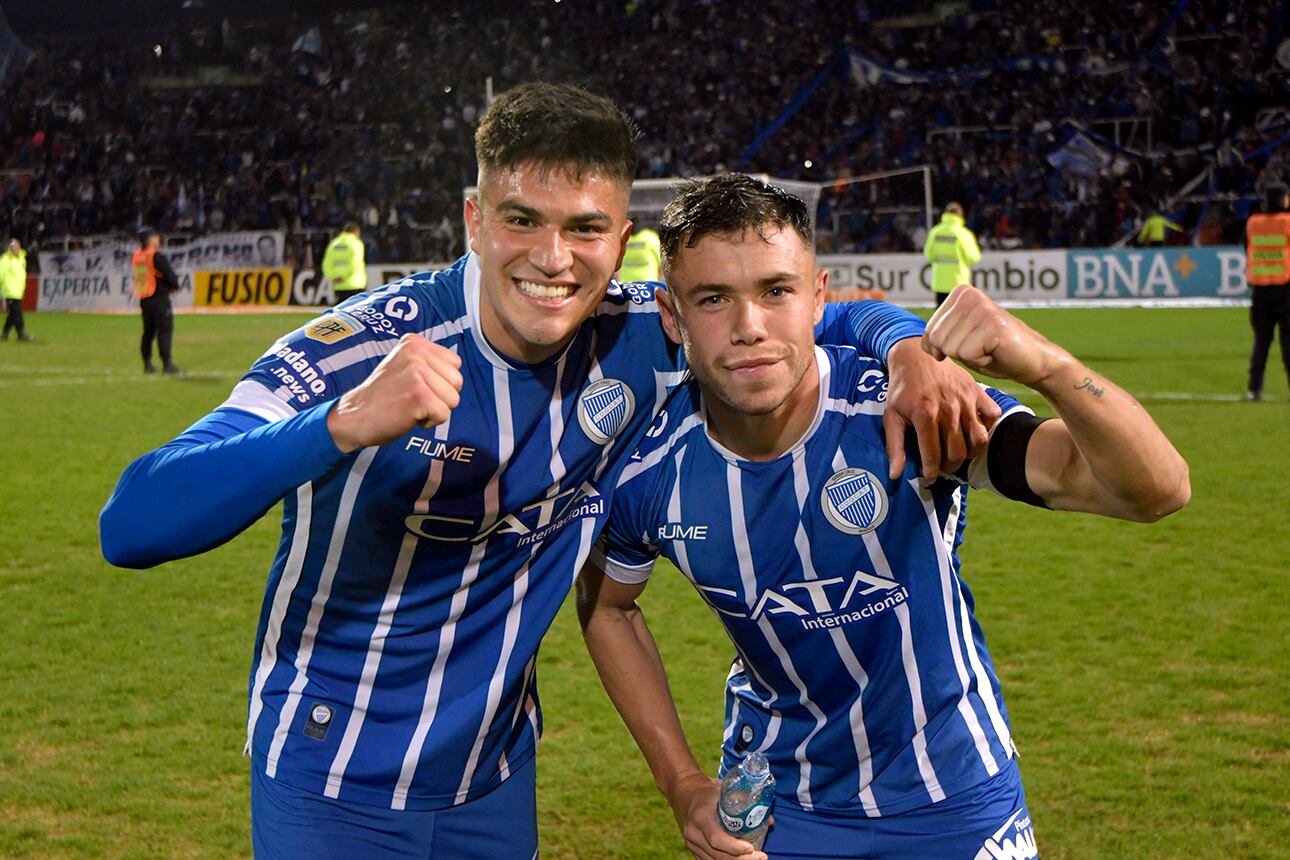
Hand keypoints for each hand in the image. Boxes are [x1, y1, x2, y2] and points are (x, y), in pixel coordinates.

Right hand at [326, 333, 462, 452]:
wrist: (354, 416)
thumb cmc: (384, 396)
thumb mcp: (405, 366)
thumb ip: (429, 363)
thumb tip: (456, 372)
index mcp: (414, 342)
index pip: (455, 363)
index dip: (440, 381)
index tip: (416, 386)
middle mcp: (416, 353)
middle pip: (457, 381)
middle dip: (441, 396)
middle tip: (413, 398)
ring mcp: (417, 373)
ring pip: (454, 399)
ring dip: (435, 409)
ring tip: (411, 406)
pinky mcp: (418, 395)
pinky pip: (444, 415)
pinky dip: (429, 422)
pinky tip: (409, 416)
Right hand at [667, 773, 767, 859]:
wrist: (683, 792)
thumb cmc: (707, 791)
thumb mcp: (724, 790)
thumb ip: (746, 802)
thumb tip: (769, 820)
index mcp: (701, 816)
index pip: (717, 839)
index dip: (735, 847)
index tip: (751, 848)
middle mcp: (694, 833)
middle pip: (718, 855)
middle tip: (762, 857)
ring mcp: (692, 843)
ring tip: (755, 859)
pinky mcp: (693, 849)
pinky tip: (740, 859)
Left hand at [884, 336, 997, 480]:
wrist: (916, 355)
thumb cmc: (902, 388)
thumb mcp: (891, 416)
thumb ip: (894, 446)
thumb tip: (895, 475)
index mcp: (925, 415)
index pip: (933, 456)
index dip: (931, 472)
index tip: (929, 477)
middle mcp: (949, 409)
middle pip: (958, 453)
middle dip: (949, 467)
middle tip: (942, 466)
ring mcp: (966, 400)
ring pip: (979, 440)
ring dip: (970, 453)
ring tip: (958, 453)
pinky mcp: (978, 391)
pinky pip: (993, 416)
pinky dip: (987, 428)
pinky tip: (974, 431)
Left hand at [923, 284, 1067, 386]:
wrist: (1034, 361)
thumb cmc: (994, 352)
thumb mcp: (958, 340)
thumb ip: (939, 335)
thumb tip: (922, 341)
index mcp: (960, 294)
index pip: (929, 332)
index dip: (945, 349)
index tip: (970, 344)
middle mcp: (970, 295)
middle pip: (937, 340)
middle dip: (957, 353)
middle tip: (982, 347)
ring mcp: (982, 308)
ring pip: (951, 348)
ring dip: (970, 357)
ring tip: (989, 348)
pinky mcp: (993, 324)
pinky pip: (967, 355)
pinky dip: (981, 361)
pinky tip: (996, 351)